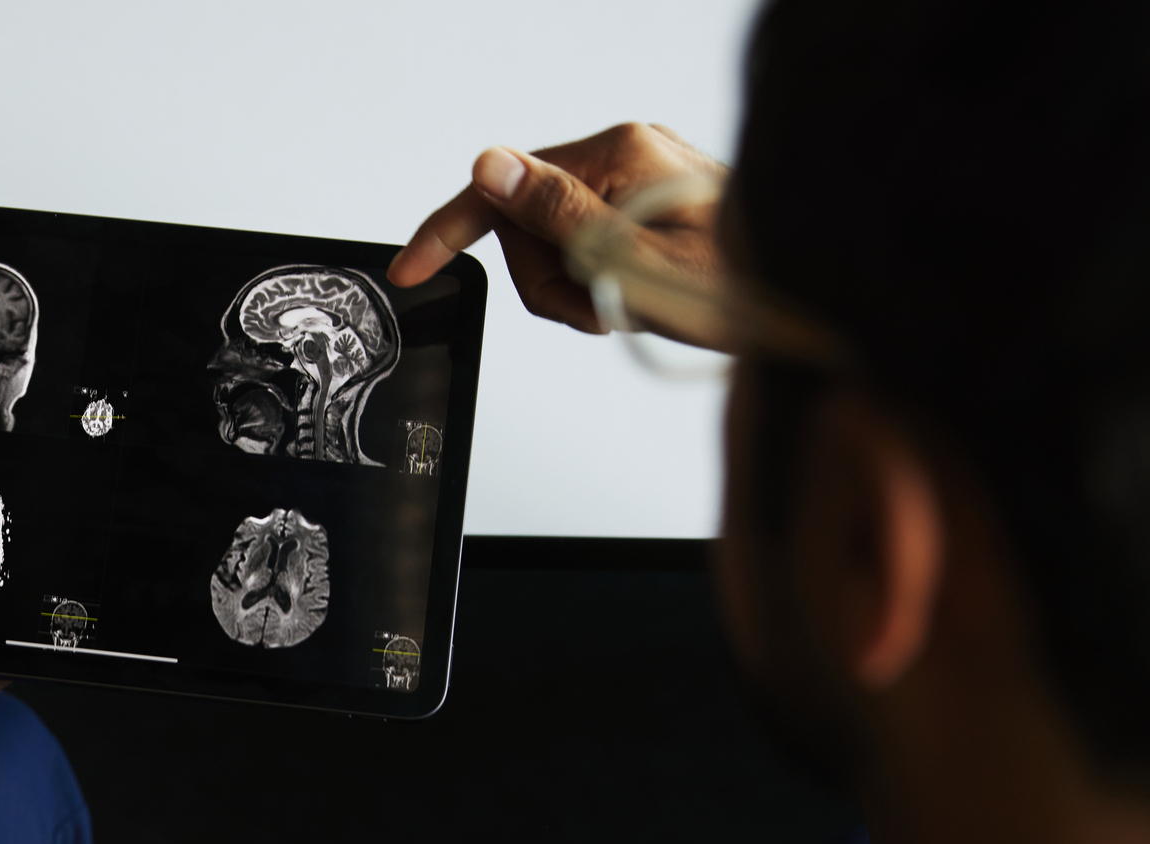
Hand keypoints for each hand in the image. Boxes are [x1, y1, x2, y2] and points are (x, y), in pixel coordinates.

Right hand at [388, 123, 726, 341]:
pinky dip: (600, 283)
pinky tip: (637, 295)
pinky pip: (589, 246)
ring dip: (578, 290)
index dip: (449, 231)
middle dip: (550, 281)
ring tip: (628, 308)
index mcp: (621, 155)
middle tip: (600, 311)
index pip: (505, 187)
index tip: (410, 267)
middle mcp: (630, 152)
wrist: (813, 304)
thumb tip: (490, 168)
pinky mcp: (648, 204)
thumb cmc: (741, 289)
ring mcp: (640, 176)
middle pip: (529, 226)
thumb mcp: (634, 264)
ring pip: (556, 245)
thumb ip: (555, 213)